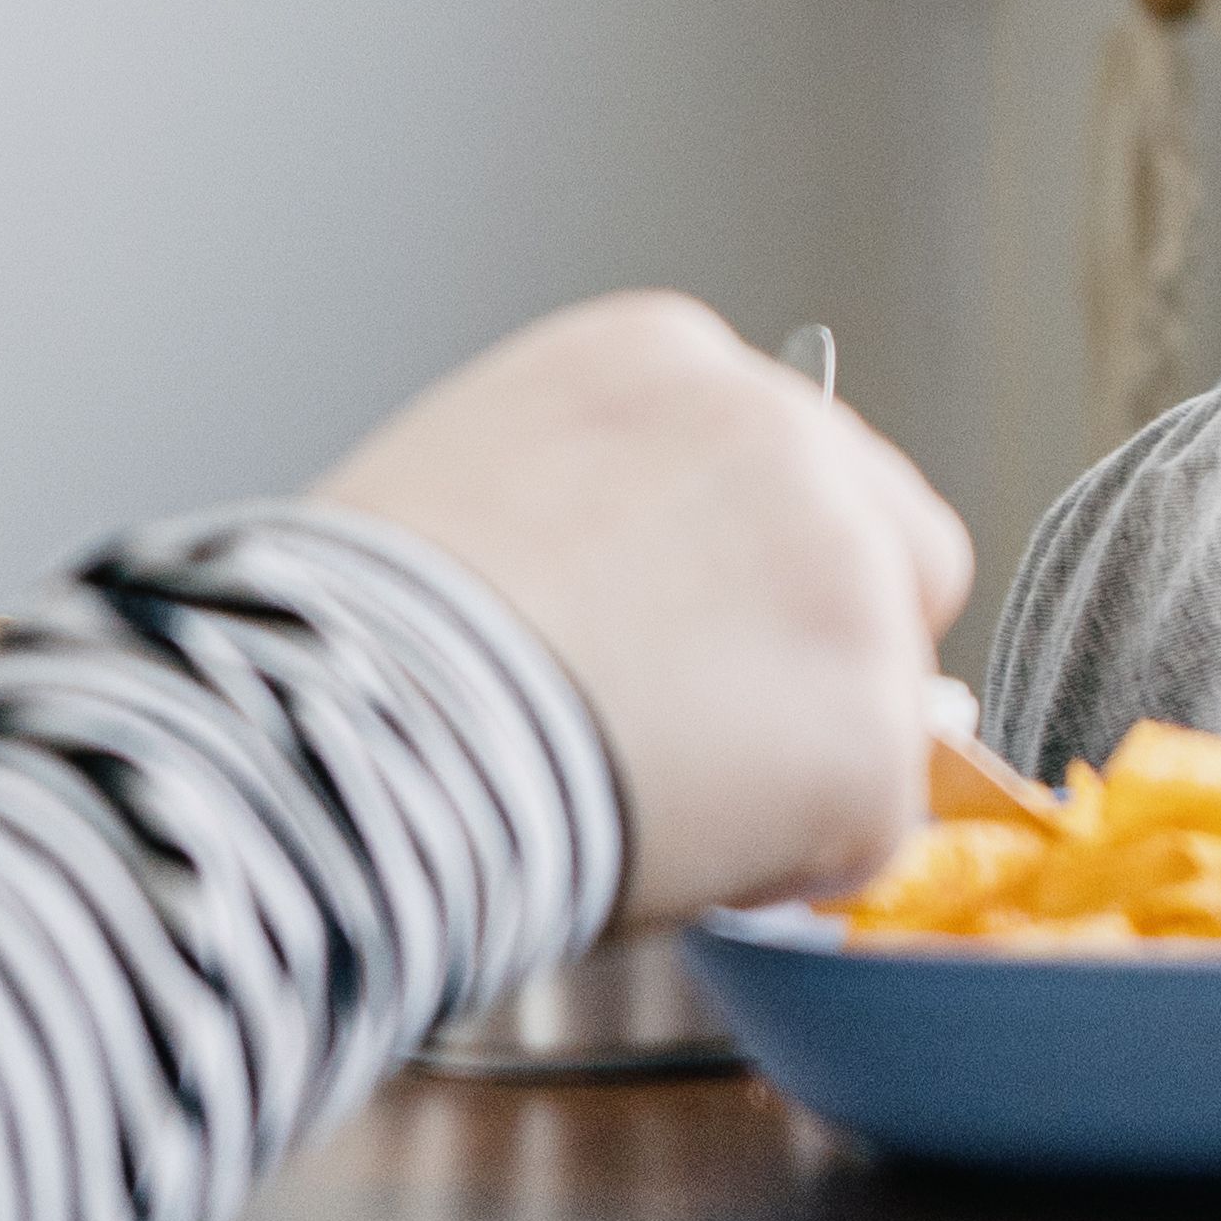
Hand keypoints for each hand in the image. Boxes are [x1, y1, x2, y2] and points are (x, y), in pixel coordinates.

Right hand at [314, 295, 972, 933]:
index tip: (674, 635)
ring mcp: (845, 570)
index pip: (784, 458)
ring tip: (642, 795)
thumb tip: (670, 593)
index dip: (739, 573)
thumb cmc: (342, 641)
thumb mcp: (467, 492)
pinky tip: (671, 853)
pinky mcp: (870, 718)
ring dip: (800, 755)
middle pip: (891, 546)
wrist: (329, 740)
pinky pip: (868, 820)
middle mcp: (781, 431)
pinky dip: (794, 862)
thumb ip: (604, 508)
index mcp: (665, 358)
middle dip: (822, 645)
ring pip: (889, 687)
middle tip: (699, 732)